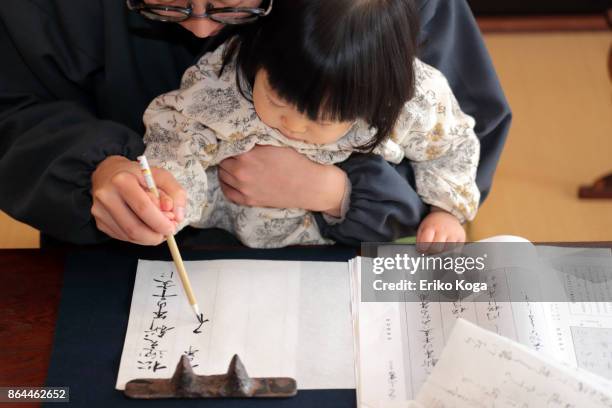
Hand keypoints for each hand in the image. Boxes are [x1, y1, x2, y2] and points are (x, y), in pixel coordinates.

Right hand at [90, 155, 185, 244]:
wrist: (109, 172)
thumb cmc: (138, 175)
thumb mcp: (161, 175)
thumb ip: (175, 193)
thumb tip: (178, 217)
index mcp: (122, 180)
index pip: (143, 208)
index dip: (159, 223)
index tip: (171, 229)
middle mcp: (107, 196)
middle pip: (134, 227)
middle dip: (154, 236)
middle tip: (166, 234)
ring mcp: (100, 210)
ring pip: (128, 235)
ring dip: (147, 238)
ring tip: (158, 231)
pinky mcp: (99, 221)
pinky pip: (122, 236)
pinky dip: (138, 237)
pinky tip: (145, 227)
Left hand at [218, 145, 346, 215]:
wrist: (310, 186)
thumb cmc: (296, 161)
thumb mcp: (275, 143)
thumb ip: (255, 140)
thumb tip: (240, 135)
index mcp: (247, 155)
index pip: (226, 145)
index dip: (230, 142)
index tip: (233, 141)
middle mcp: (241, 172)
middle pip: (222, 160)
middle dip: (227, 155)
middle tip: (235, 152)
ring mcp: (244, 188)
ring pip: (222, 175)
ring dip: (226, 168)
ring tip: (234, 164)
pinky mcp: (248, 200)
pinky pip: (227, 192)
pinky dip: (227, 184)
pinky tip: (231, 179)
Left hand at [416, 207, 465, 252]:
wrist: (447, 214)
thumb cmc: (433, 225)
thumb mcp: (423, 228)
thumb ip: (420, 240)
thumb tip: (421, 253)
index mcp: (431, 227)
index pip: (426, 243)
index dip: (423, 248)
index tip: (423, 249)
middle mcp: (443, 230)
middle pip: (437, 248)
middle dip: (432, 252)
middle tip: (431, 250)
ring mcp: (454, 234)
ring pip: (447, 251)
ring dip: (441, 253)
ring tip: (439, 249)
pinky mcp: (461, 238)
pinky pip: (456, 251)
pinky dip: (450, 253)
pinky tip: (447, 249)